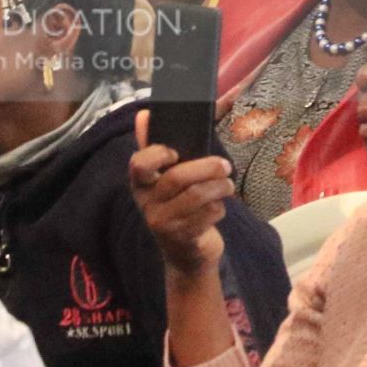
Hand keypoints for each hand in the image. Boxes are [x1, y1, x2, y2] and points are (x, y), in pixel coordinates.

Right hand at [131, 109, 232, 276]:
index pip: (139, 165)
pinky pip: (207, 215)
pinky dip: (219, 208)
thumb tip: (145, 113)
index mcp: (141, 184)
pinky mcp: (182, 238)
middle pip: (177, 177)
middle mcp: (147, 203)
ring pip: (196, 196)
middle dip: (206, 167)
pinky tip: (219, 207)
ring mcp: (163, 223)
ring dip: (219, 187)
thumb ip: (158, 147)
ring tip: (228, 184)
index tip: (176, 152)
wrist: (187, 254)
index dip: (157, 154)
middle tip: (225, 165)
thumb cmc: (179, 206)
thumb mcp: (167, 179)